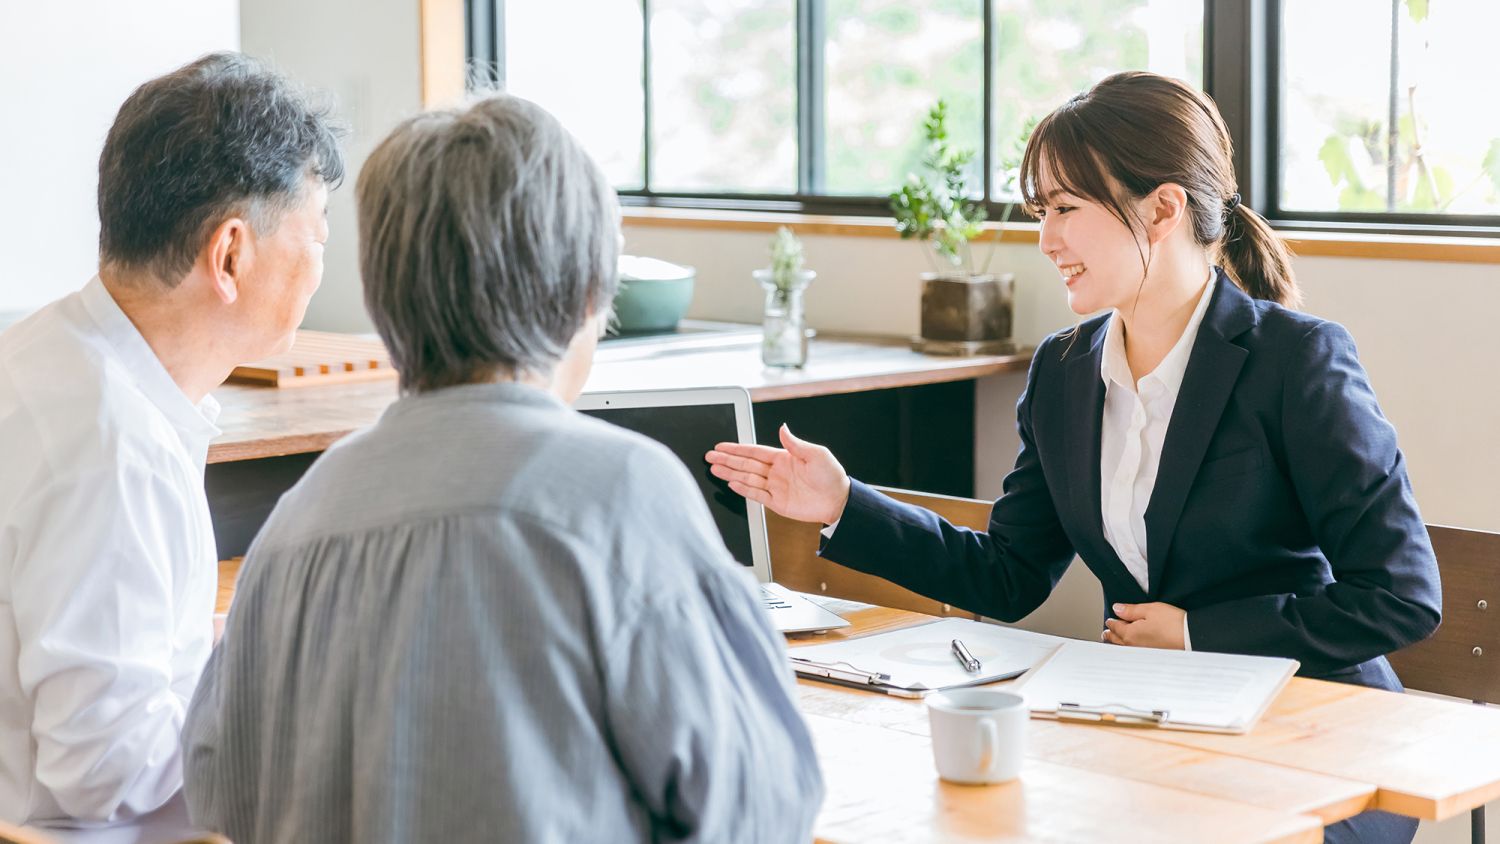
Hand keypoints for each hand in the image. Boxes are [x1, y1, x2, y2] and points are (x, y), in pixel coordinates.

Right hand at [706, 424, 850, 524]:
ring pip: (747, 478)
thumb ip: (795, 443)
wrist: (839, 500)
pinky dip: (744, 489)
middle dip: (727, 460)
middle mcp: (776, 472)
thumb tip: (782, 428)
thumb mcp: (816, 454)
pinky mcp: (777, 503)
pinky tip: (732, 483)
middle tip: (710, 456)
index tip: (721, 446)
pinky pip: (757, 494)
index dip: (737, 448)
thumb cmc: (831, 476)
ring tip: (714, 469)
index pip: (754, 451)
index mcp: (784, 457)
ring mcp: (775, 487)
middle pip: (746, 464)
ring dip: (731, 473)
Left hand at [1102, 602, 1185, 648]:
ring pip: (1124, 649)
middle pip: (1117, 640)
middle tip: (1105, 633)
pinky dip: (1127, 649)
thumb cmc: (1173, 624)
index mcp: (1130, 634)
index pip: (1115, 626)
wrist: (1191, 638)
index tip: (1109, 620)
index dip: (1111, 621)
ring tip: (1113, 641)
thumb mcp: (1150, 610)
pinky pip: (1134, 653)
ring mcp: (1143, 653)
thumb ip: (1131, 610)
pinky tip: (1131, 648)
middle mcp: (1133, 646)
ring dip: (1117, 643)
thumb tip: (1117, 609)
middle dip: (1110, 635)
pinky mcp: (1152, 657)